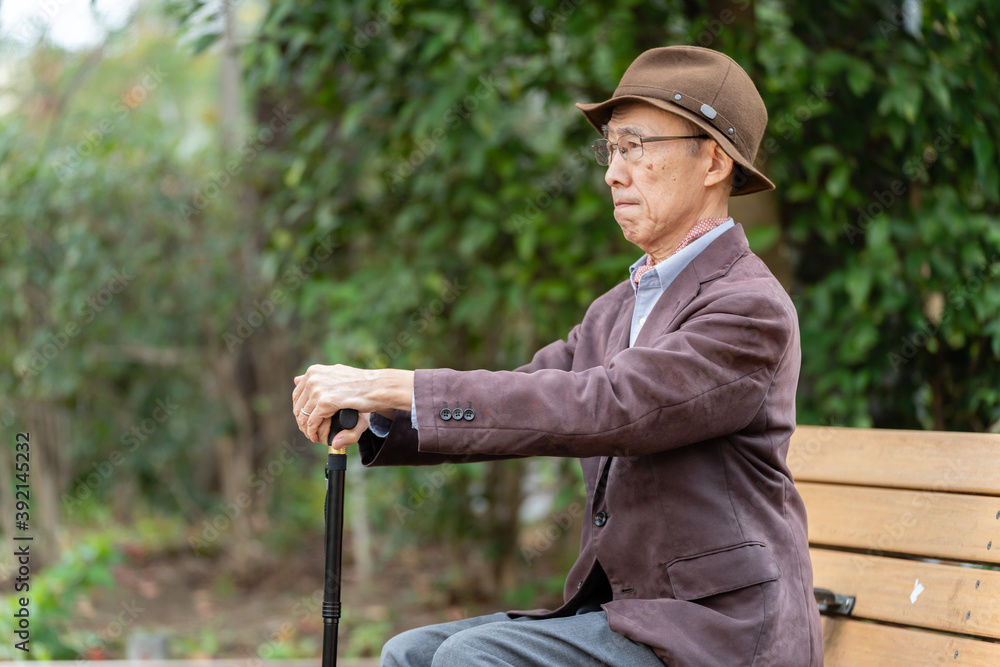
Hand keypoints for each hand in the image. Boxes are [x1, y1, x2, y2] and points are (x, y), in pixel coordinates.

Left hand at [292, 364, 413, 446]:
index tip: (306, 419)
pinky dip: (312, 432)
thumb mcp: (337, 377)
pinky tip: (316, 437)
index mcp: (314, 371)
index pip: (297, 393)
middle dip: (302, 421)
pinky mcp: (326, 401)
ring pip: (303, 415)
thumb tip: (296, 379)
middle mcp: (313, 378)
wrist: (378, 387)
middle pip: (298, 406)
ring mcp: (318, 389)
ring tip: (313, 436)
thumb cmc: (361, 384)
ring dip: (306, 429)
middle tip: (309, 431)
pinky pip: (312, 421)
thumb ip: (318, 378)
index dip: (300, 409)